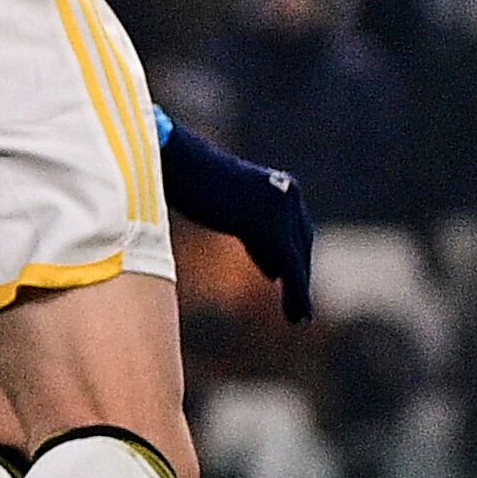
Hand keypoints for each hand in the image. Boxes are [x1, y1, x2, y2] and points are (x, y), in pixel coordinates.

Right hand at [159, 120, 313, 320]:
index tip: (278, 277)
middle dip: (298, 272)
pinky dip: (297, 295)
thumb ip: (237, 216)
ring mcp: (281, 209)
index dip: (289, 252)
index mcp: (275, 183)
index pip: (292, 225)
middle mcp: (287, 194)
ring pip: (298, 259)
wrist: (176, 161)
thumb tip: (239, 243)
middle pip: (301, 241)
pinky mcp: (271, 227)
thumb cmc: (183, 173)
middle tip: (297, 303)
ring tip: (298, 317)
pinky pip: (291, 268)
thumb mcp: (218, 198)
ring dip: (299, 290)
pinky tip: (298, 316)